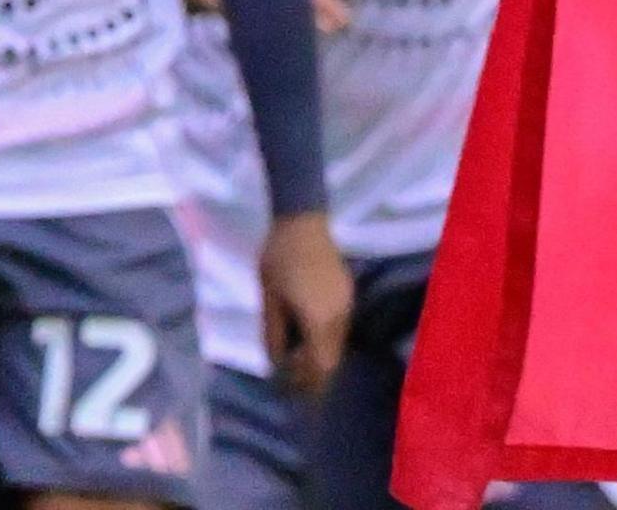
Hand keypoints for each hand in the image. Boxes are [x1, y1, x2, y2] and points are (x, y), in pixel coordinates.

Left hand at [258, 210, 352, 395]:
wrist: (303, 222)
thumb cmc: (279, 258)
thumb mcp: (269, 297)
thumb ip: (273, 332)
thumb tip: (275, 361)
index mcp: (320, 321)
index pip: (320, 366)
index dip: (308, 384)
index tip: (291, 393)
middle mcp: (340, 318)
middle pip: (331, 359)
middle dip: (314, 376)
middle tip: (293, 385)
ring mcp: (347, 306)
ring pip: (337, 345)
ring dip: (320, 358)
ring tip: (296, 365)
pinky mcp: (347, 296)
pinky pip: (339, 329)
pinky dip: (324, 341)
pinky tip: (307, 340)